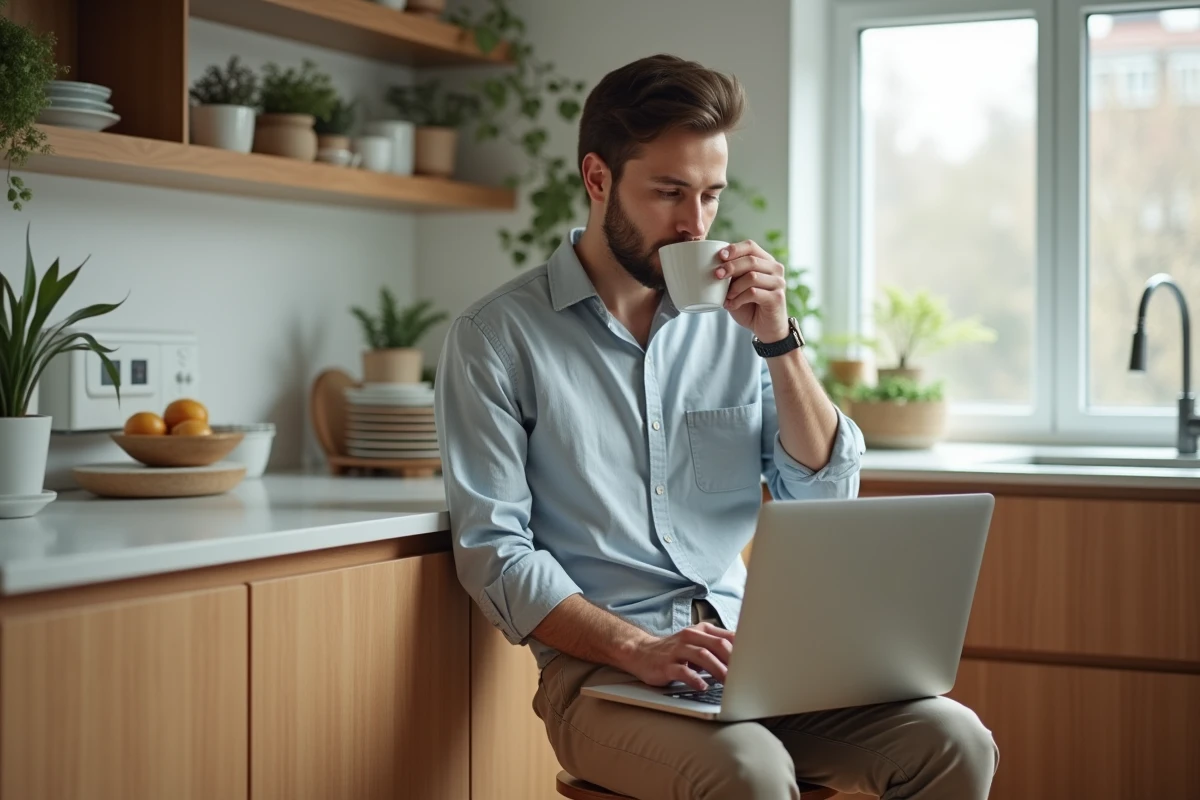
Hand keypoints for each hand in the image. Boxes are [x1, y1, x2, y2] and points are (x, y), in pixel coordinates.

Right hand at [620, 622, 735, 690]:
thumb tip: (744, 654)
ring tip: (729, 683)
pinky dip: (695, 679)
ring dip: (718, 669)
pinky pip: (683, 671)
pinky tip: (703, 686)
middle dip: (733, 660)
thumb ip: (717, 645)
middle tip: (745, 675)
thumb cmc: (674, 651)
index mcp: (700, 631)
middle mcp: (689, 637)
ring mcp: (677, 651)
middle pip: (716, 644)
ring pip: (702, 656)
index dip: (742, 649)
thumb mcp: (696, 642)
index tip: (755, 662)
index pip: (726, 636)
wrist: (640, 653)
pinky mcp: (666, 665)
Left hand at [714, 240, 789, 342]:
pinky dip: (738, 299)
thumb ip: (731, 275)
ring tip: (726, 297)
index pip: (751, 246)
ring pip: (752, 276)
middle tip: (716, 275)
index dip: (734, 249)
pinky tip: (731, 305)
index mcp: (765, 261)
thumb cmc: (749, 306)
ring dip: (734, 287)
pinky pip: (753, 293)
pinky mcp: (777, 297)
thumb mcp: (737, 287)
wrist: (766, 328)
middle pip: (751, 260)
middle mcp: (775, 269)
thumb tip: (712, 264)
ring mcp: (778, 283)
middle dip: (731, 267)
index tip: (720, 256)